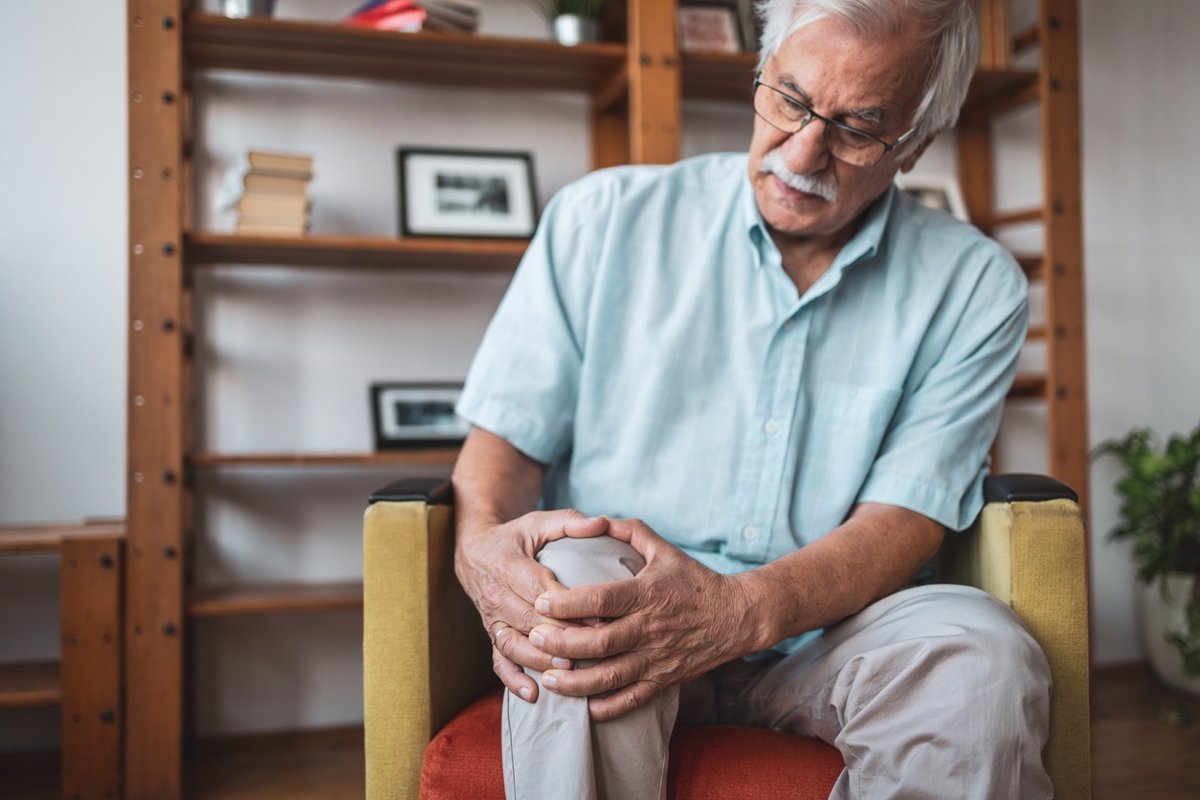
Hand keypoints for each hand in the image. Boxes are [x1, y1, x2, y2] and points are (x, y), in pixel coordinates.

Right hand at [455, 509, 609, 702]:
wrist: (475, 552)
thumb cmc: (516, 537)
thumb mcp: (540, 522)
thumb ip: (570, 522)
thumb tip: (601, 523)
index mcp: (508, 565)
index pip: (539, 589)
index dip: (567, 605)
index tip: (599, 616)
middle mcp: (497, 595)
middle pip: (528, 620)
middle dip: (559, 637)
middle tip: (592, 649)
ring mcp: (493, 618)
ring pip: (513, 644)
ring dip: (539, 660)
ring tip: (567, 670)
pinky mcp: (492, 634)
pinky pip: (498, 660)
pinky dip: (513, 679)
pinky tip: (533, 694)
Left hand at [528, 518, 760, 721]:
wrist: (737, 616)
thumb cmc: (695, 580)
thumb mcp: (664, 549)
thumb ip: (630, 531)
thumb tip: (596, 519)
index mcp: (647, 594)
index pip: (601, 600)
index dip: (568, 603)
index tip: (542, 602)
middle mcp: (650, 628)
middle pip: (599, 642)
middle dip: (562, 643)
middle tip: (534, 637)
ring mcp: (657, 658)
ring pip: (610, 677)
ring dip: (575, 681)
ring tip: (547, 678)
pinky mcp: (664, 680)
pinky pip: (631, 700)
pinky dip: (606, 708)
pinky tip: (583, 706)